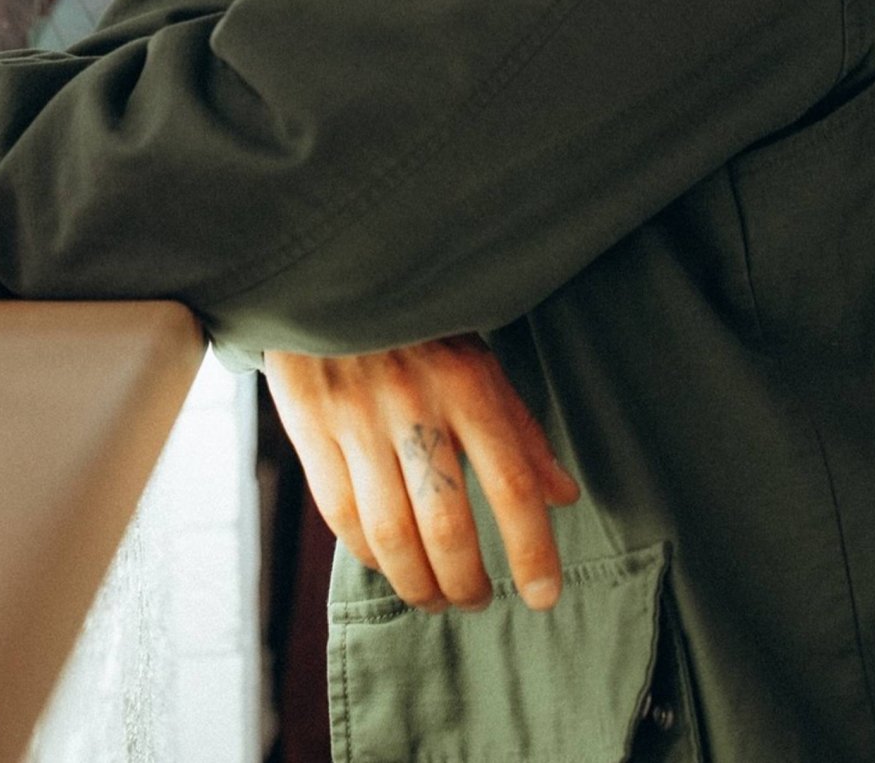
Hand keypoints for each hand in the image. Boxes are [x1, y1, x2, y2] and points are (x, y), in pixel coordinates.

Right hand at [263, 334, 579, 613]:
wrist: (332, 274)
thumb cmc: (418, 325)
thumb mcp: (478, 358)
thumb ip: (520, 430)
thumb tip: (564, 497)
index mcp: (467, 382)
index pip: (511, 484)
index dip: (532, 551)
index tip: (544, 596)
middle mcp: (414, 403)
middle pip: (447, 527)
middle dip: (467, 583)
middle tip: (478, 600)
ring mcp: (358, 418)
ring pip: (391, 536)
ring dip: (419, 586)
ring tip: (437, 598)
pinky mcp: (311, 428)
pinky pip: (342, 517)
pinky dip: (370, 556)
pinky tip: (389, 563)